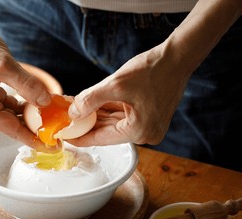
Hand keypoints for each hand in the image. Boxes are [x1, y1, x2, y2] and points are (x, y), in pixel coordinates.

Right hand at [0, 21, 51, 149]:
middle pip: (12, 126)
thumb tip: (46, 102)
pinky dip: (25, 106)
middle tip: (57, 137)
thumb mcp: (3, 64)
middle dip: (34, 130)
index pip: (11, 130)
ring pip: (12, 116)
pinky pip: (10, 106)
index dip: (33, 140)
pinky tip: (39, 106)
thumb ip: (26, 85)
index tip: (52, 148)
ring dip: (31, 118)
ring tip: (52, 122)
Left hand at [67, 43, 188, 146]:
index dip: (79, 137)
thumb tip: (72, 113)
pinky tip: (90, 105)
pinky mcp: (148, 117)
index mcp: (138, 132)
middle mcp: (145, 134)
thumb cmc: (152, 70)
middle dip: (86, 124)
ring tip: (74, 109)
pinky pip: (121, 117)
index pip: (101, 138)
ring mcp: (148, 126)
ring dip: (95, 116)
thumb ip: (90, 100)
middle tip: (65, 120)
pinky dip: (106, 110)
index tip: (63, 137)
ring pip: (113, 123)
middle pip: (106, 132)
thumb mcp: (115, 85)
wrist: (178, 58)